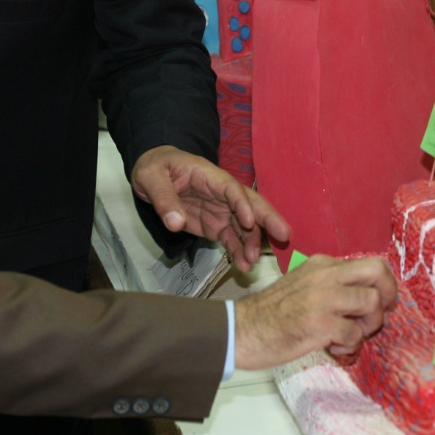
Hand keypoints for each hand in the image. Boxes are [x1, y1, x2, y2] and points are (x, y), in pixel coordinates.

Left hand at [131, 145, 290, 270]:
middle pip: (250, 205)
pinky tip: (242, 266)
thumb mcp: (150, 178)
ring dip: (251, 243)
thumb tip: (175, 224)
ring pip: (245, 226)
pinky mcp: (215, 225)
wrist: (153, 176)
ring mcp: (221, 210)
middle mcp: (221, 193)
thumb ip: (164, 200)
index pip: (232, 189)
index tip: (250, 222)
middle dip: (268, 220)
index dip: (243, 204)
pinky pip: (231, 239)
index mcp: (209, 176)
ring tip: (251, 262)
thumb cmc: (155, 168)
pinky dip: (238, 252)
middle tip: (284, 236)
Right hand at [233, 255, 396, 369]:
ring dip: (368, 326)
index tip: (381, 302)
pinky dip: (349, 345)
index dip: (383, 284)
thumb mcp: (303, 284)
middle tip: (378, 316)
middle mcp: (325, 275)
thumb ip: (331, 284)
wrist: (242, 329)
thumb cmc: (272, 313)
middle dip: (388, 295)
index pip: (369, 263)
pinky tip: (333, 347)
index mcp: (322, 264)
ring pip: (372, 304)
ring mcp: (323, 298)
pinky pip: (354, 334)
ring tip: (349, 336)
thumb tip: (366, 295)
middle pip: (377, 272)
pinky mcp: (320, 324)